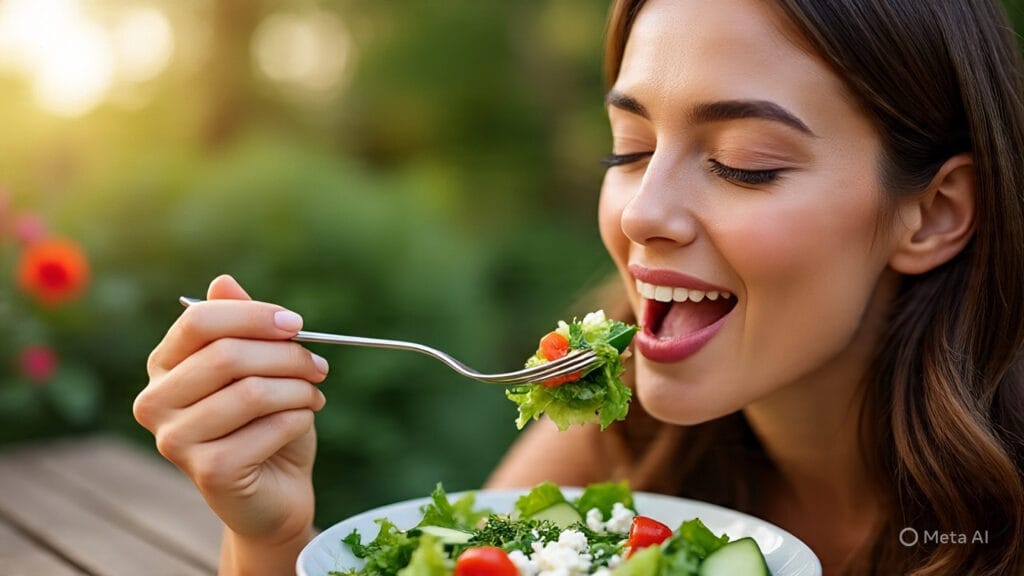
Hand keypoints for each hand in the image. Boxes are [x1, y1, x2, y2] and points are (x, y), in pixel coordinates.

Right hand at [134, 275, 327, 549]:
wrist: (276, 492)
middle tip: (318, 365)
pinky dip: (299, 418)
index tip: (296, 324)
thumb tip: (223, 282)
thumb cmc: (266, 422)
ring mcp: (176, 440)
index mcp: (164, 366)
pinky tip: (303, 421)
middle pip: (227, 355)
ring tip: (314, 394)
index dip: (254, 316)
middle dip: (286, 355)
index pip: (199, 321)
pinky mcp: (208, 471)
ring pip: (251, 392)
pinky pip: (269, 427)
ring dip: (298, 389)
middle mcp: (156, 402)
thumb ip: (240, 325)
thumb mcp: (259, 367)